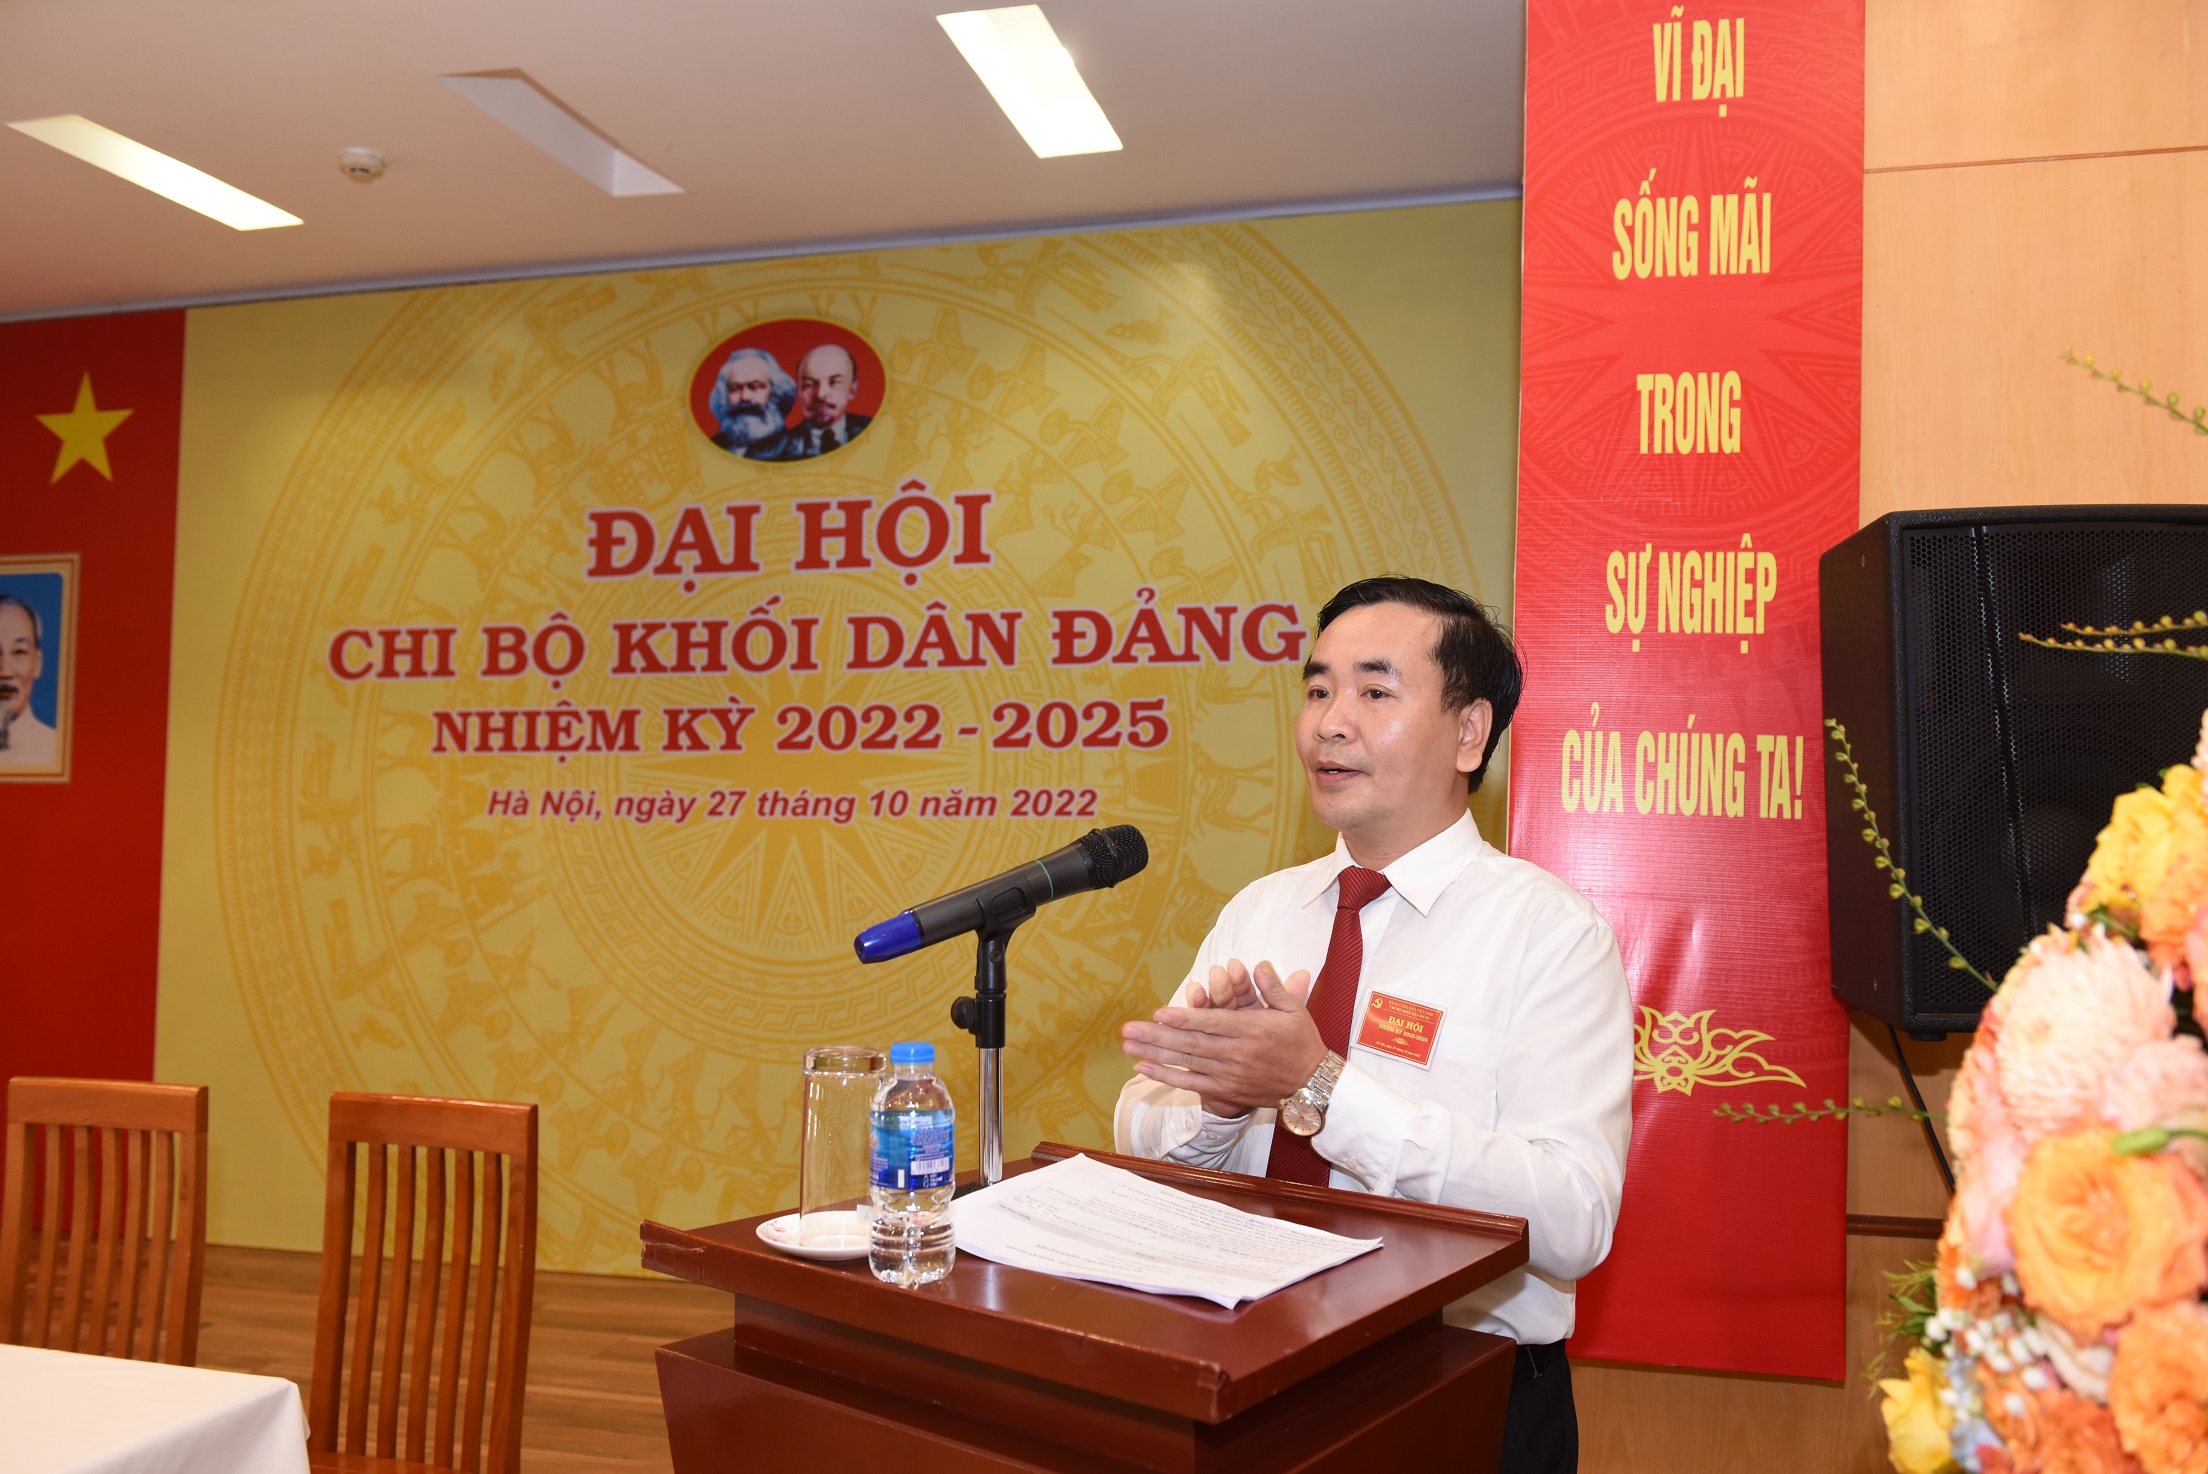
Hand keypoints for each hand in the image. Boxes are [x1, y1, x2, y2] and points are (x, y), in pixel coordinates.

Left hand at [1122, 961, 1323, 1116]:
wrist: (1313, 1085)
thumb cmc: (1302, 1043)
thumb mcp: (1295, 1010)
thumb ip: (1275, 987)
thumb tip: (1260, 964)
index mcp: (1252, 1030)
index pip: (1212, 1023)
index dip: (1184, 1019)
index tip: (1159, 1012)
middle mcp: (1237, 1054)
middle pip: (1191, 1044)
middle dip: (1157, 1037)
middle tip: (1129, 1030)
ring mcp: (1230, 1074)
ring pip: (1187, 1064)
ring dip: (1155, 1055)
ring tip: (1128, 1046)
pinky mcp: (1227, 1091)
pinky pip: (1192, 1084)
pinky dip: (1168, 1077)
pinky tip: (1145, 1068)